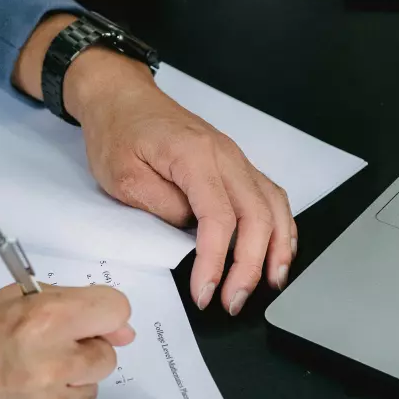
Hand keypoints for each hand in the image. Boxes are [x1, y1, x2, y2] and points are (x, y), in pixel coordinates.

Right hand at [0, 283, 132, 398]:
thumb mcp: (4, 302)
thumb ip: (64, 302)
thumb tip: (122, 327)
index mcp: (44, 321)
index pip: (116, 310)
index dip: (104, 315)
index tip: (90, 322)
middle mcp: (53, 365)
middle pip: (107, 357)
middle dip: (83, 351)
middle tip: (43, 351)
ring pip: (88, 391)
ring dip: (65, 383)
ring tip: (20, 379)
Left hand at [65, 51, 295, 316]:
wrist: (120, 97)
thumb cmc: (118, 131)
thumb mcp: (122, 177)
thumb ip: (161, 207)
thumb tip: (191, 235)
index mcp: (195, 156)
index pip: (219, 218)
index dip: (216, 261)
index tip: (206, 292)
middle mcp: (224, 155)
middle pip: (256, 216)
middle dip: (250, 265)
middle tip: (235, 301)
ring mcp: (234, 158)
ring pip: (273, 206)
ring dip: (277, 248)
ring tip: (270, 283)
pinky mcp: (234, 165)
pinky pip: (269, 196)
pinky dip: (280, 226)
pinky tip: (278, 250)